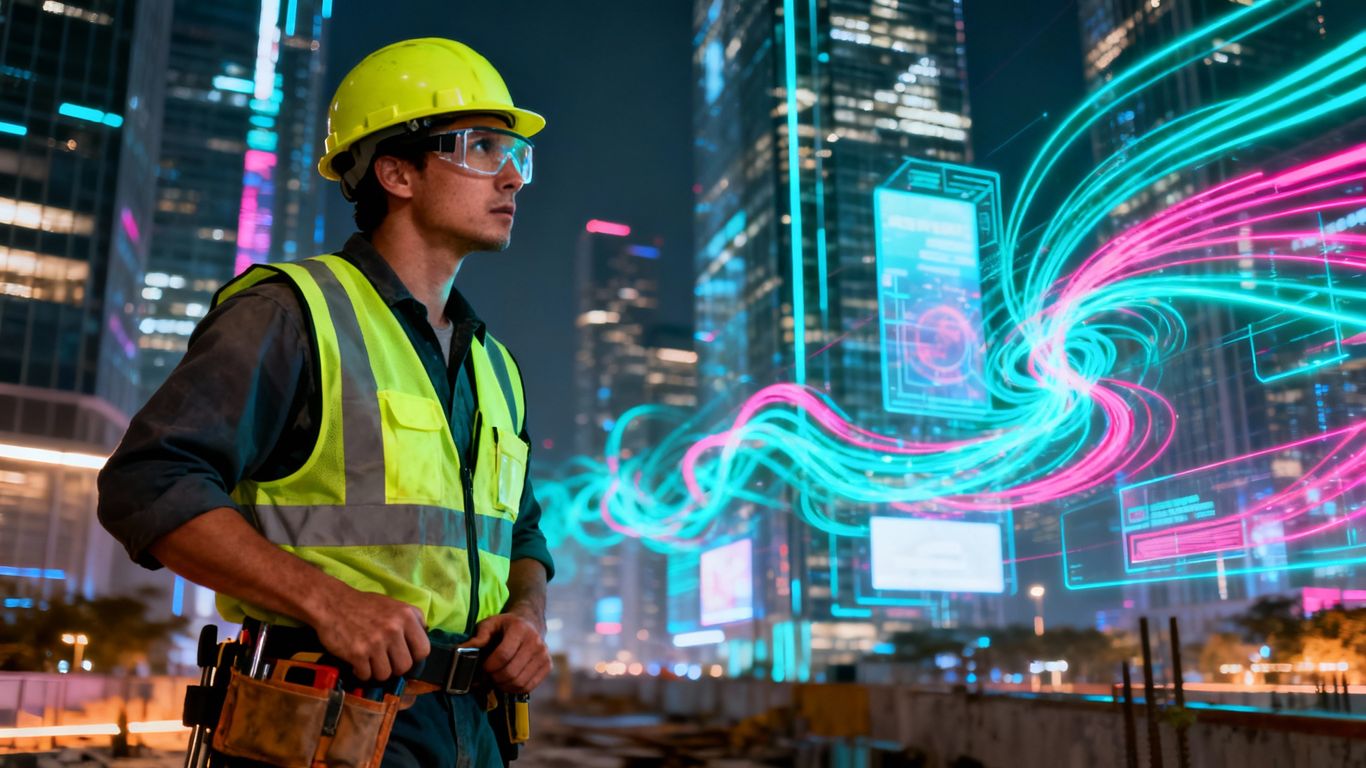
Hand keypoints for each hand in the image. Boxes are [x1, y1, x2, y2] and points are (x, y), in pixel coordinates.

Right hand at [313, 586, 430, 681]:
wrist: (331, 603)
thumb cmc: (364, 605)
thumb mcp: (394, 605)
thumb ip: (411, 621)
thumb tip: (423, 640)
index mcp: (406, 616)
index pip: (424, 649)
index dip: (415, 657)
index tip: (405, 656)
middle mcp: (393, 629)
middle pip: (405, 666)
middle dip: (395, 667)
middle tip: (385, 661)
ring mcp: (375, 642)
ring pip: (386, 674)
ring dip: (377, 671)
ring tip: (370, 662)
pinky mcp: (357, 653)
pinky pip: (366, 675)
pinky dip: (361, 673)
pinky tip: (358, 663)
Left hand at [464, 611, 550, 693]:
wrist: (530, 623)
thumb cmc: (505, 626)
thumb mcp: (489, 624)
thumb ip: (478, 637)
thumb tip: (462, 650)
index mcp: (520, 629)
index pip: (503, 655)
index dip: (489, 666)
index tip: (482, 667)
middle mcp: (535, 641)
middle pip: (511, 672)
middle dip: (494, 678)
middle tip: (487, 676)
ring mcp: (544, 655)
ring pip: (519, 682)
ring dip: (503, 685)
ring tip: (496, 679)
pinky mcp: (547, 666)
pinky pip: (528, 686)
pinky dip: (514, 689)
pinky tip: (507, 681)